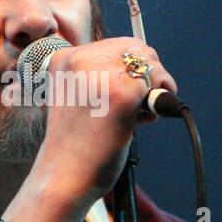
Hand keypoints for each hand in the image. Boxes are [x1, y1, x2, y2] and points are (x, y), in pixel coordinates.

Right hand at [27, 37, 177, 208]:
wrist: (64, 177)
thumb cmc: (73, 145)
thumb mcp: (75, 97)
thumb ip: (98, 77)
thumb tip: (142, 66)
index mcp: (63, 58)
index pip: (114, 45)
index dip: (129, 68)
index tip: (126, 92)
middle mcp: (79, 59)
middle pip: (136, 47)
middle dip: (146, 74)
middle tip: (138, 104)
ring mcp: (100, 74)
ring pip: (150, 62)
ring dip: (154, 87)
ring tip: (135, 116)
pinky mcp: (122, 92)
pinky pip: (158, 84)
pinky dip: (157, 103)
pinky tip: (139, 122)